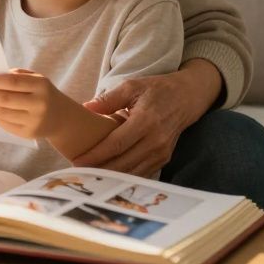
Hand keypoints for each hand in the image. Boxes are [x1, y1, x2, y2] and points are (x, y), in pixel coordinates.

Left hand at [0, 68, 75, 139]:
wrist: (62, 117)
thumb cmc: (43, 93)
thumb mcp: (36, 79)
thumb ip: (16, 76)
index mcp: (41, 86)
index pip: (13, 83)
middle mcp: (39, 104)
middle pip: (6, 100)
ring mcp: (34, 121)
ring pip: (3, 113)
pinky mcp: (29, 134)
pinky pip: (5, 124)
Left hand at [72, 61, 218, 175]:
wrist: (186, 97)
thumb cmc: (156, 90)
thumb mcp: (132, 86)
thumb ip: (108, 99)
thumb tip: (86, 108)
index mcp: (146, 121)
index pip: (116, 144)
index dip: (95, 155)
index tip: (77, 160)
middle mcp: (156, 141)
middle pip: (123, 163)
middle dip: (99, 170)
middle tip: (78, 172)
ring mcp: (162, 153)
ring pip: (132, 172)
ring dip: (110, 176)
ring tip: (89, 176)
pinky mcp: (164, 159)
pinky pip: (141, 173)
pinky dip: (124, 176)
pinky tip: (108, 176)